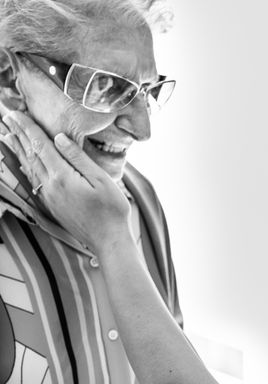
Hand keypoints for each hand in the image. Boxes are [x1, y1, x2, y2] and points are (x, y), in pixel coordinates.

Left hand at [2, 110, 131, 252]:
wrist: (108, 239)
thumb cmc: (111, 210)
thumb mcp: (101, 179)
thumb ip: (78, 157)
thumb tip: (59, 138)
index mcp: (62, 176)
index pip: (41, 146)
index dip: (28, 128)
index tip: (17, 114)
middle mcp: (50, 186)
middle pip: (30, 155)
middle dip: (19, 134)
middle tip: (7, 117)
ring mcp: (49, 197)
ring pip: (28, 168)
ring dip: (18, 149)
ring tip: (8, 135)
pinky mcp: (51, 205)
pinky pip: (33, 180)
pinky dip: (24, 167)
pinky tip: (22, 162)